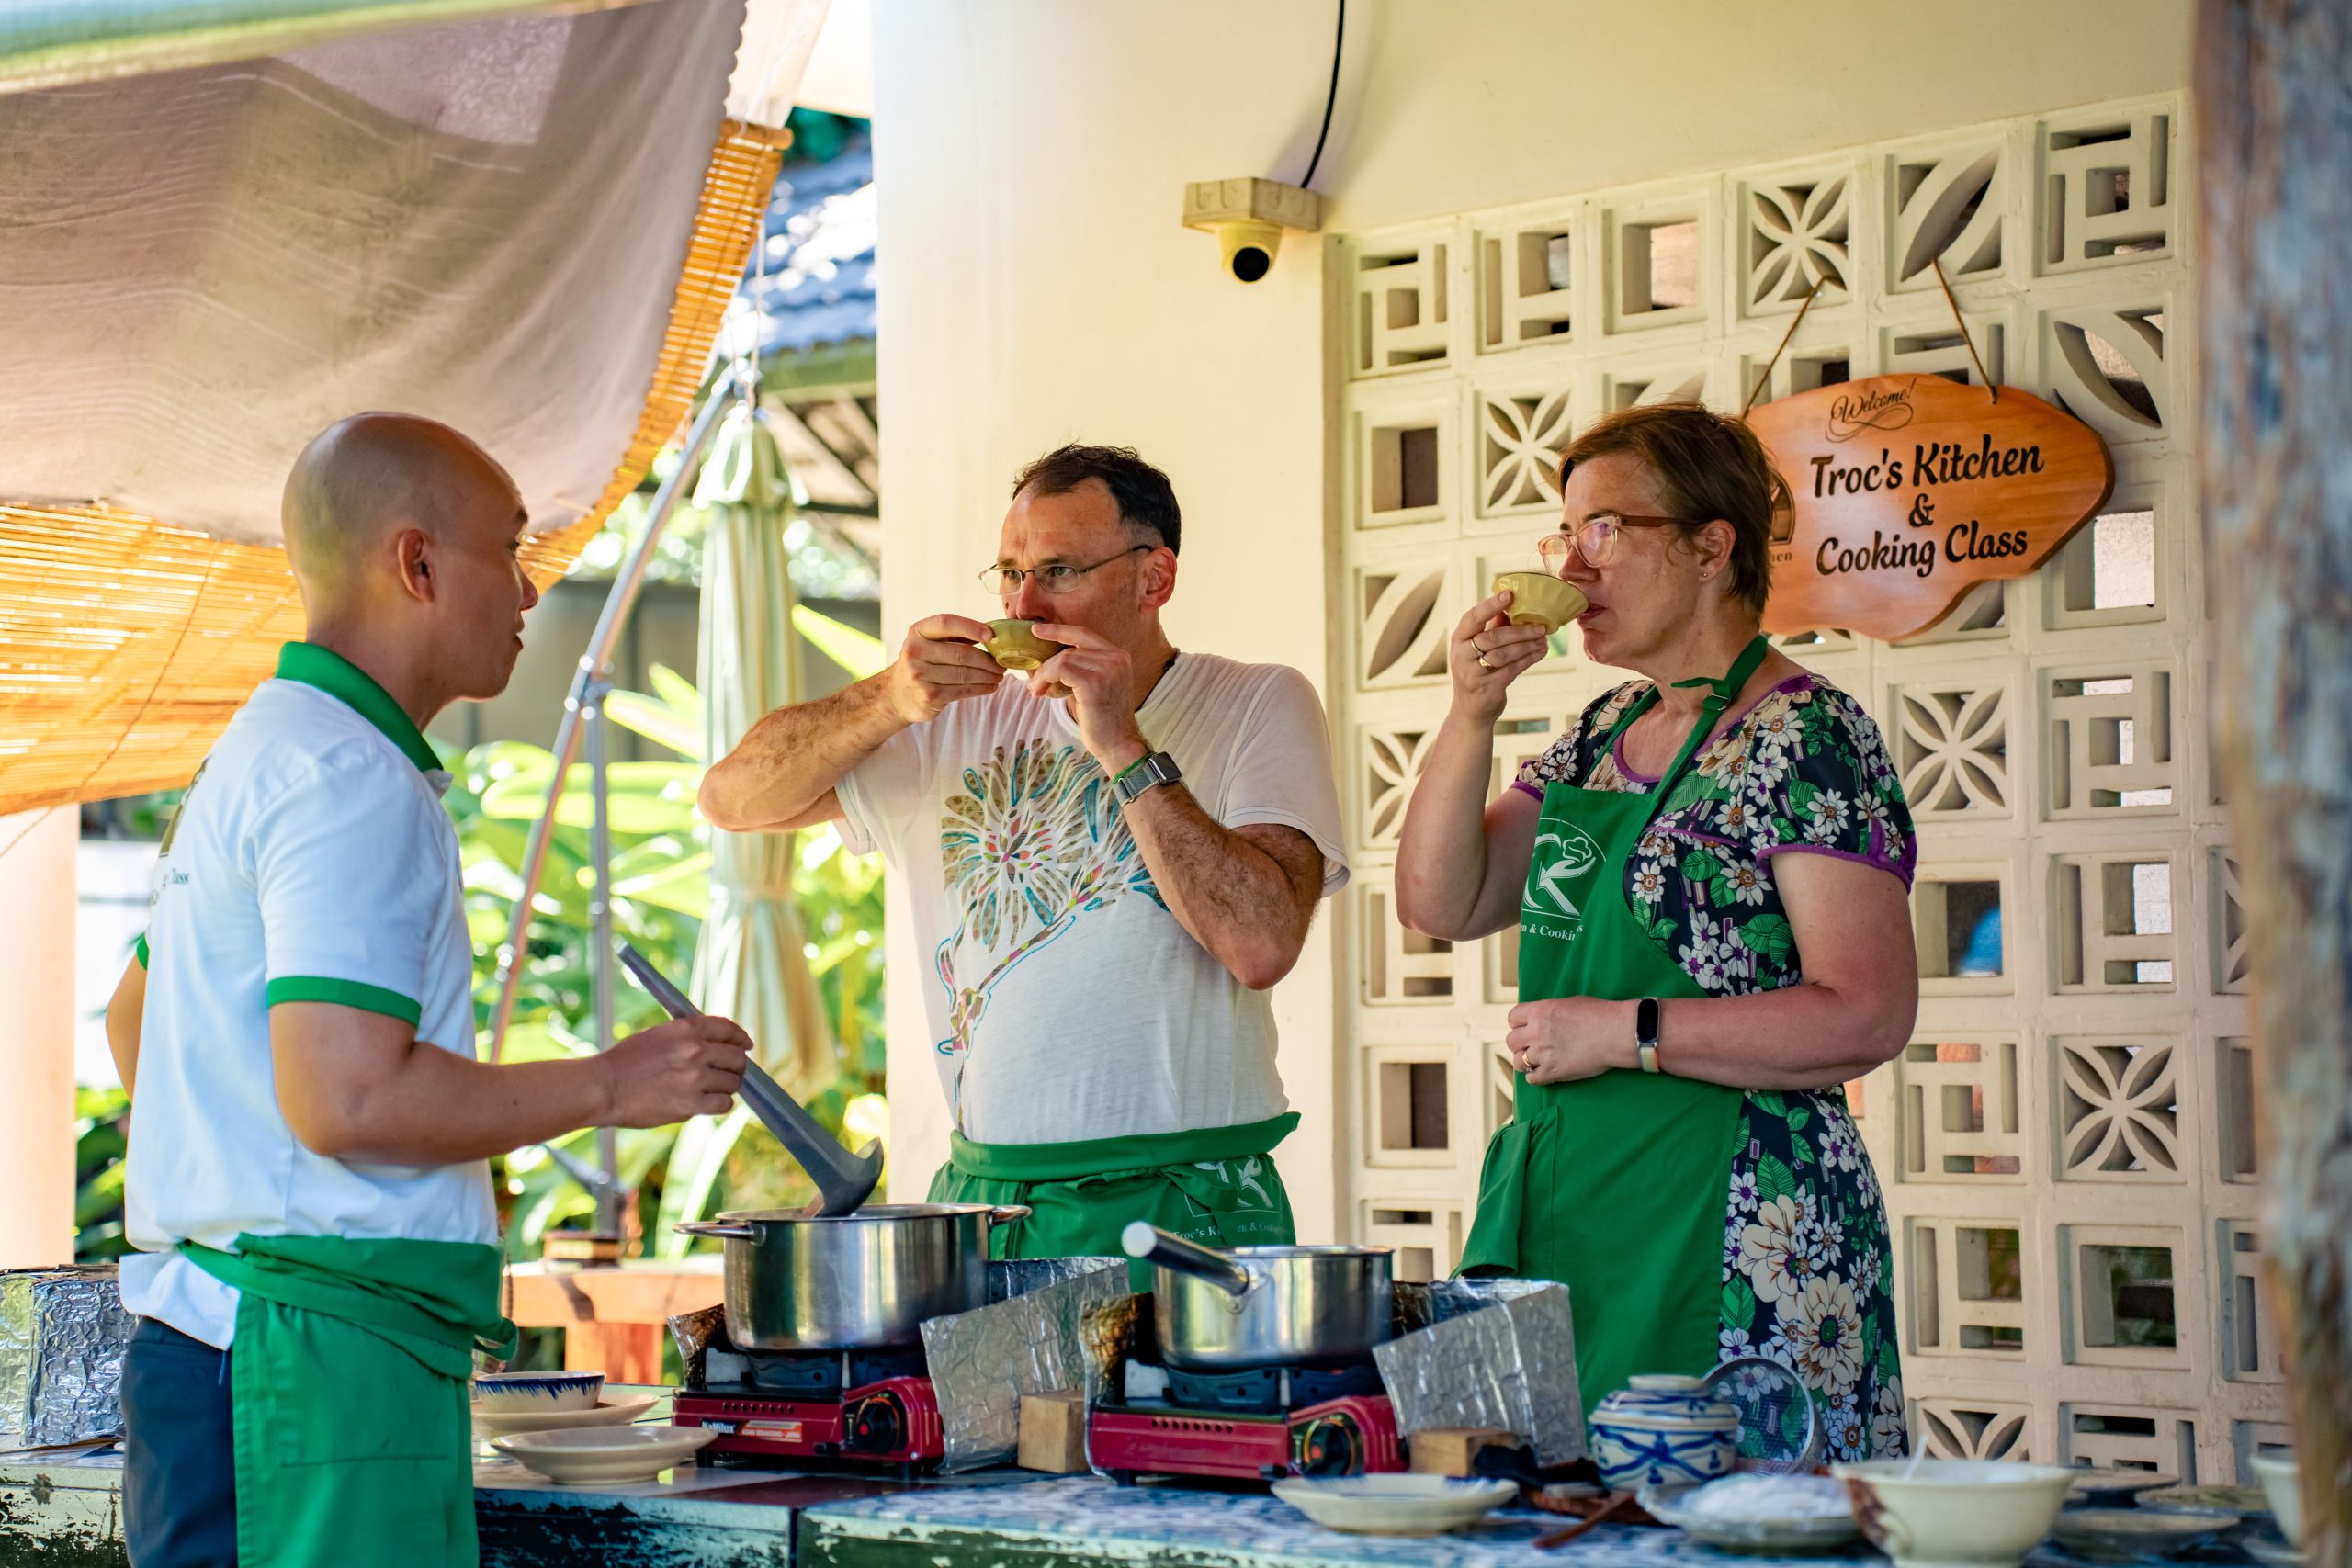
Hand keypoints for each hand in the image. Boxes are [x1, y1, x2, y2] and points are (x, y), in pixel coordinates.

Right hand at [600, 1016, 751, 1126]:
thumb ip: (688, 1037)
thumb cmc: (625, 1062)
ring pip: (732, 1083)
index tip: (746, 1045)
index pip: (728, 1029)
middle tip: (730, 1072)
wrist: (603, 1088)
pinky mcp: (691, 1104)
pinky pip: (723, 1104)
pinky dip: (719, 1104)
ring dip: (726, 1086)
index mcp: (687, 1028)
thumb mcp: (658, 1035)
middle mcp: (695, 1050)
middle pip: (737, 1058)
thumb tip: (716, 1044)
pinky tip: (708, 1102)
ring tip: (712, 1089)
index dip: (740, 1038)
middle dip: (737, 1066)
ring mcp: (695, 1078)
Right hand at [885, 613, 1002, 722]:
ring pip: (965, 674)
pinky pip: (962, 690)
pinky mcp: (929, 696)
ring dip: (987, 675)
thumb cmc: (922, 663)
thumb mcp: (929, 643)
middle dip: (987, 659)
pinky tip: (990, 686)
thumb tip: (991, 635)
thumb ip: (954, 636)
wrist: (897, 694)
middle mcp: (915, 651)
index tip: (991, 635)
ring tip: (999, 675)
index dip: (970, 627)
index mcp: (917, 632)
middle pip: (961, 653)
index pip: (946, 623)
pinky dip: (981, 688)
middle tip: (1002, 663)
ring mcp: (920, 675)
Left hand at [1028, 622, 1147, 770]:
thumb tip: (1051, 657)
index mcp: (1118, 655)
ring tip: (1036, 690)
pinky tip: (1040, 692)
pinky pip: (1060, 670)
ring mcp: (1107, 669)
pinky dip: (1045, 679)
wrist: (1118, 743)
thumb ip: (1083, 666)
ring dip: (1043, 674)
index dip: (1058, 630)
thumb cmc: (1103, 718)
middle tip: (1032, 678)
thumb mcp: (1097, 685)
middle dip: (1046, 661)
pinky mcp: (1094, 684)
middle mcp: (1116, 658)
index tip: (1036, 629)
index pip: (1083, 633)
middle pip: (1070, 647)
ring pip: (1063, 659)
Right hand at [1448, 590, 1549, 722]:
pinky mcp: (1488, 688)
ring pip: (1504, 653)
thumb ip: (1492, 628)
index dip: (1490, 605)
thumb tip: (1512, 605)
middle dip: (1520, 630)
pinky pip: (1512, 669)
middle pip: (1492, 637)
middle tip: (1541, 625)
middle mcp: (1462, 656)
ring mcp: (1473, 673)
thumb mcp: (1477, 649)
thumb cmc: (1477, 672)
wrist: (1470, 711)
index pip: (1472, 618)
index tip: (1509, 594)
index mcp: (1459, 640)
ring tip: (1543, 639)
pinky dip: (1529, 658)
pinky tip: (1540, 651)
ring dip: (1527, 645)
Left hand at [1504, 997, 1634, 1083]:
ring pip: (1518, 1062)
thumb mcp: (1569, 1003)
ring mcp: (1544, 1053)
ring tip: (1536, 1061)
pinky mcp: (1553, 1072)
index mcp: (1540, 1011)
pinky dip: (1535, 1077)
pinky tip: (1544, 1073)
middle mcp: (1537, 1032)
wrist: (1616, 1033)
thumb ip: (1549, 1011)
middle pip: (1511, 1041)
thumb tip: (1542, 1017)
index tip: (1526, 1028)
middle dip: (1520, 1044)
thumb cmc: (1599, 1014)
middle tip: (1532, 1046)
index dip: (1519, 1024)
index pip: (1512, 1018)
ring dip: (1525, 1062)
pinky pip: (1531, 1079)